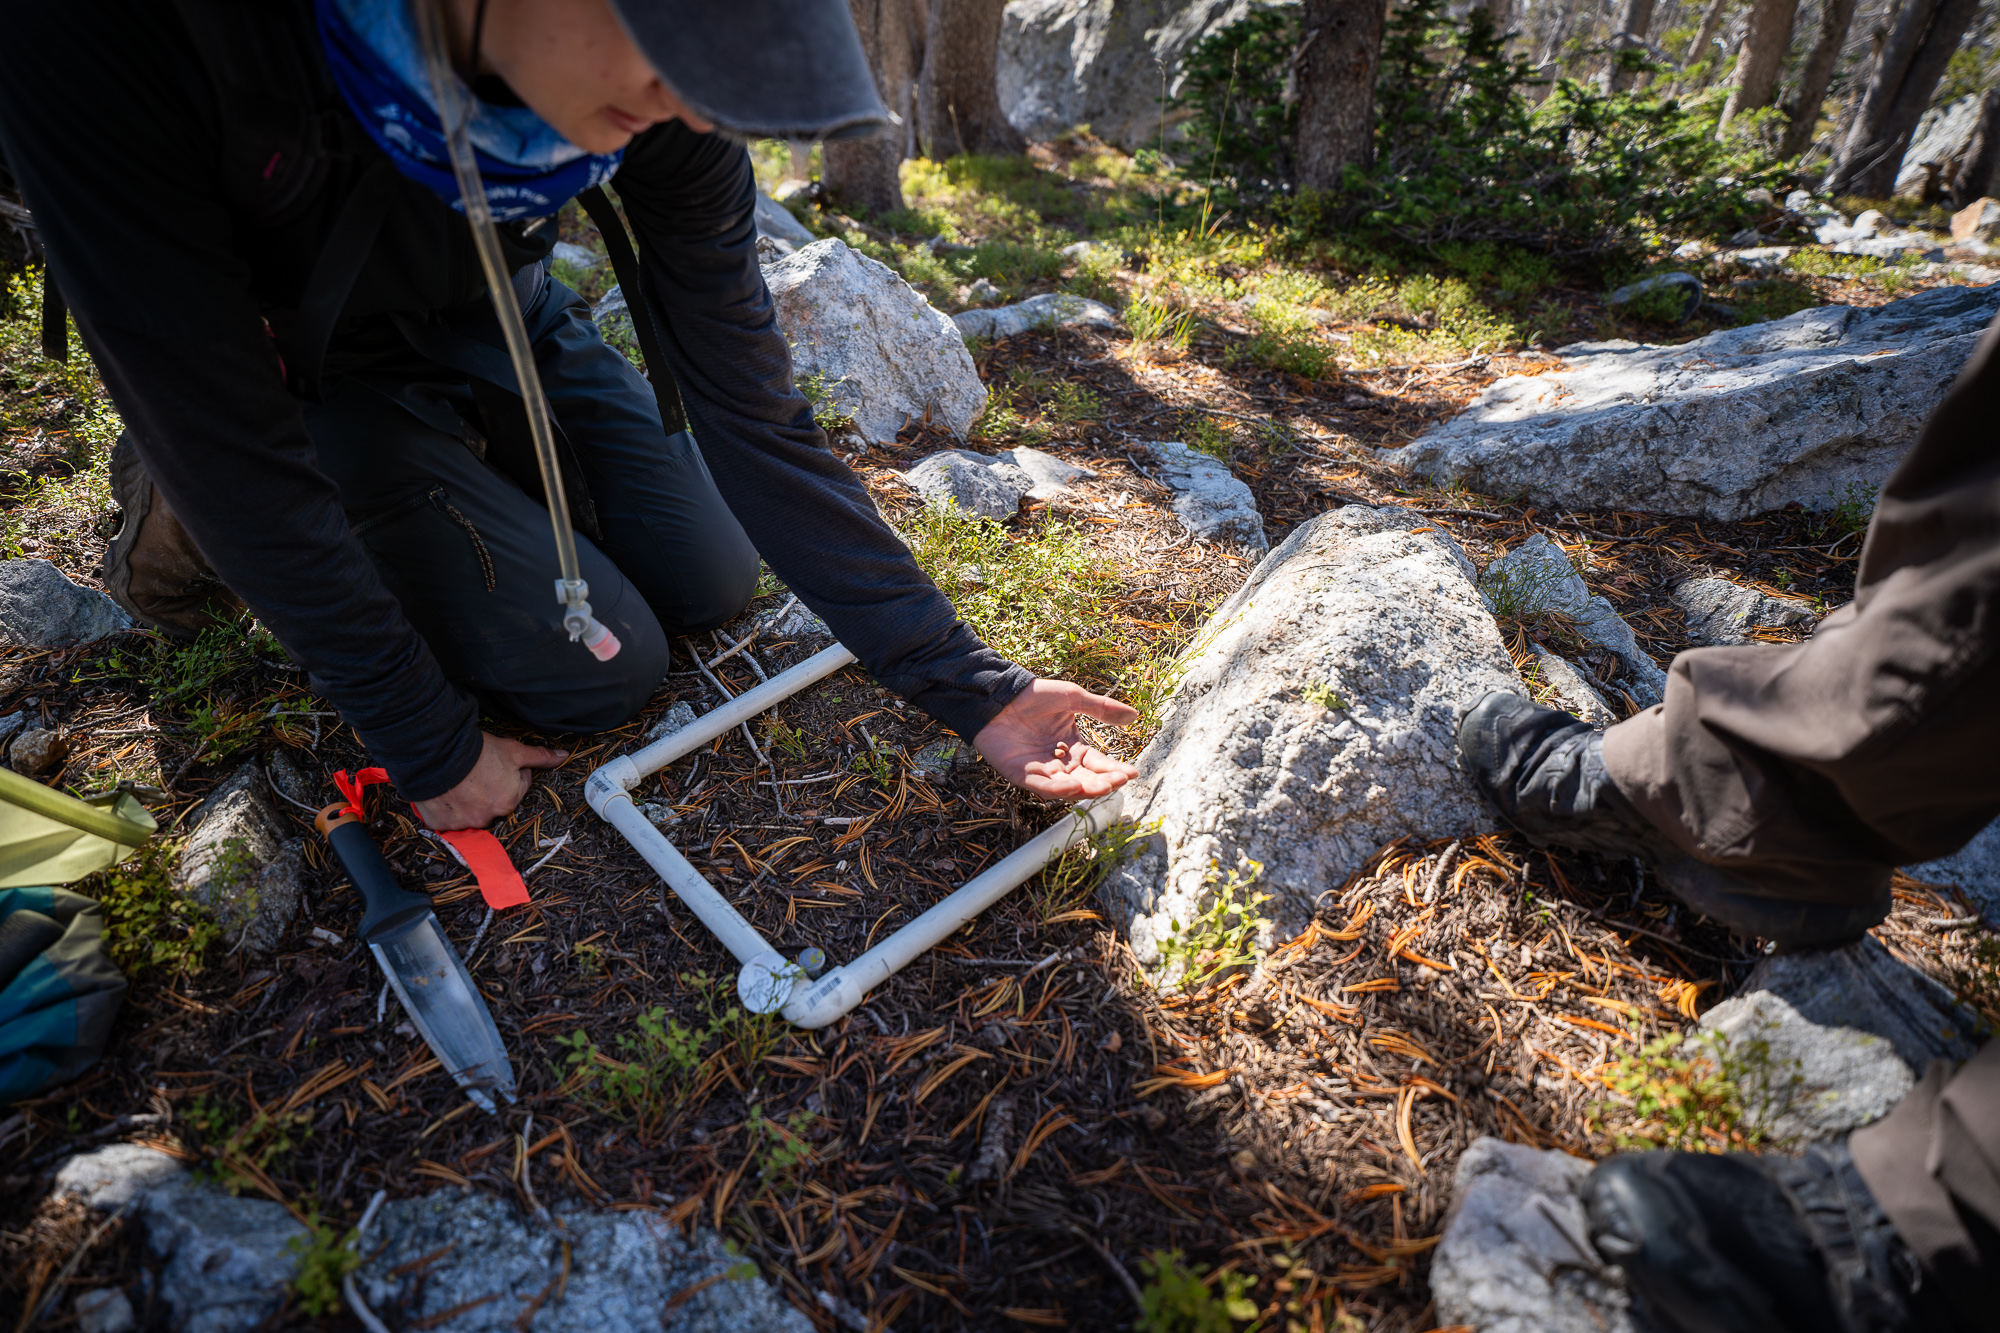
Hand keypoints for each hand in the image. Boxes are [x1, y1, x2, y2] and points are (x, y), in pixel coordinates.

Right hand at [413, 731, 567, 830]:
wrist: (436, 752)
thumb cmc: (478, 752)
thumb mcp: (513, 750)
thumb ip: (539, 757)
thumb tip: (563, 757)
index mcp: (509, 802)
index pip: (516, 787)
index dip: (508, 771)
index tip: (495, 763)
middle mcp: (487, 818)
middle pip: (493, 802)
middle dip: (488, 789)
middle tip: (476, 771)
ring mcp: (462, 823)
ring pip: (469, 811)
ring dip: (466, 800)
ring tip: (458, 780)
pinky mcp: (440, 823)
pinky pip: (447, 817)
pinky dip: (446, 807)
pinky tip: (444, 790)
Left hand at [973, 679, 1138, 800]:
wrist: (999, 694)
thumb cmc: (1035, 695)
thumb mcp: (1073, 698)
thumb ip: (1102, 709)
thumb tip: (1135, 715)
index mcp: (1074, 747)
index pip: (1098, 763)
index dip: (1115, 769)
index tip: (1133, 772)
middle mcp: (1060, 763)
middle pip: (1086, 779)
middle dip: (1104, 783)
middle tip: (1119, 781)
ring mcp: (1040, 771)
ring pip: (1067, 788)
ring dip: (1085, 789)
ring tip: (1102, 786)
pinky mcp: (1020, 774)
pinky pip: (1042, 787)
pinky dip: (1057, 789)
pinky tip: (1073, 788)